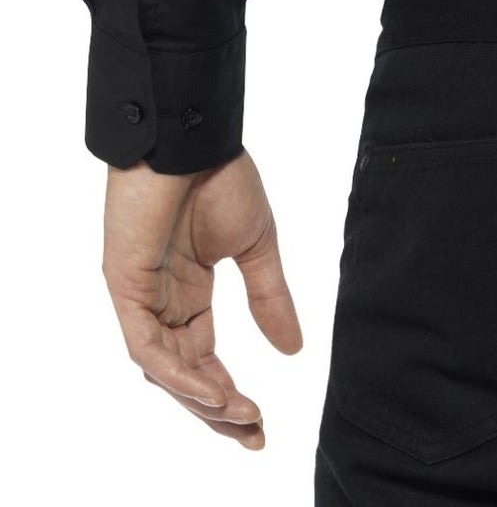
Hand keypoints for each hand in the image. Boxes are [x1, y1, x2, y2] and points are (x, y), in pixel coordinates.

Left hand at [102, 148, 302, 449]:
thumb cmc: (221, 177)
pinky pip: (147, 347)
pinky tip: (212, 389)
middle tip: (253, 434)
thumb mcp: (257, 245)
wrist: (194, 137)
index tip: (259, 421)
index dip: (228, 393)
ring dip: (201, 397)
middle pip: (184, 374)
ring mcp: (141, 296)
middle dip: (217, 409)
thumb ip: (270, 297)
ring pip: (164, 369)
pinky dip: (178, 373)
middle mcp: (162, 300)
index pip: (204, 358)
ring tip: (240, 414)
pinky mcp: (126, 286)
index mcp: (188, 291)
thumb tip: (294, 350)